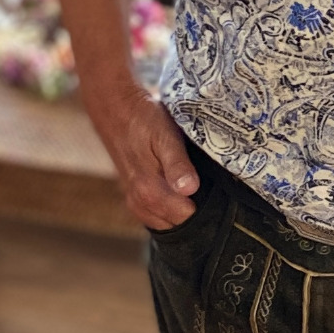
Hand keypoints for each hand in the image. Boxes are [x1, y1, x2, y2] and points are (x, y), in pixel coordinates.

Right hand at [84, 76, 198, 230]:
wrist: (114, 108)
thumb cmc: (144, 119)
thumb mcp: (165, 135)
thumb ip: (177, 164)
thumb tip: (190, 190)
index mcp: (150, 190)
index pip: (186, 219)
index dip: (205, 211)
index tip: (218, 198)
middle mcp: (140, 201)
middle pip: (176, 224)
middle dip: (195, 214)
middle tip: (212, 194)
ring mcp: (135, 200)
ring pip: (165, 222)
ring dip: (182, 214)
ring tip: (198, 195)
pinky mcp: (133, 196)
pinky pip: (154, 215)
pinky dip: (168, 212)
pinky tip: (180, 198)